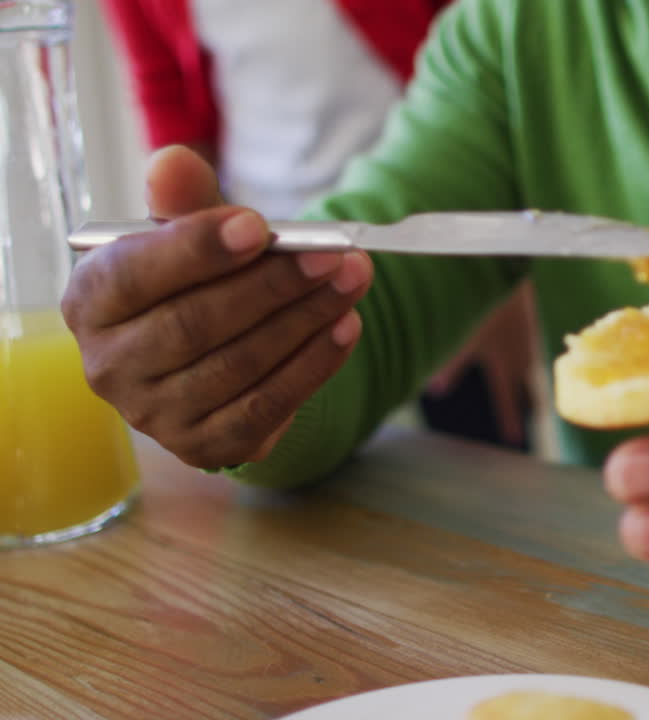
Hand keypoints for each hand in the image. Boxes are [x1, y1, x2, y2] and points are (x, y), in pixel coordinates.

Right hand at [60, 146, 374, 467]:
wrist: (220, 352)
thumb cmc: (198, 282)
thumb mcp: (188, 235)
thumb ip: (184, 202)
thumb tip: (173, 162)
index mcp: (90, 302)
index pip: (133, 274)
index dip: (197, 249)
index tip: (258, 226)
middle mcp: (109, 366)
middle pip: (195, 324)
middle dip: (272, 285)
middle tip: (331, 254)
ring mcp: (155, 415)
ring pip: (238, 365)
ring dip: (305, 319)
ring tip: (352, 280)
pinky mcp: (206, 445)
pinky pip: (267, 406)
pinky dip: (315, 365)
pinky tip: (347, 327)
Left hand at [426, 281, 536, 445]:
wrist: (508, 265)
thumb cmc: (484, 303)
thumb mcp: (462, 336)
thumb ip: (451, 365)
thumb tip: (436, 390)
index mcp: (505, 364)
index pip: (507, 400)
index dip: (509, 420)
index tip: (514, 440)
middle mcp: (521, 352)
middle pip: (528, 384)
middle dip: (527, 401)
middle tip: (531, 414)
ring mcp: (527, 333)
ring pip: (530, 363)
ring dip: (527, 376)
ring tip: (527, 384)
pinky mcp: (527, 315)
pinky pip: (528, 342)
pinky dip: (525, 351)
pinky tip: (521, 345)